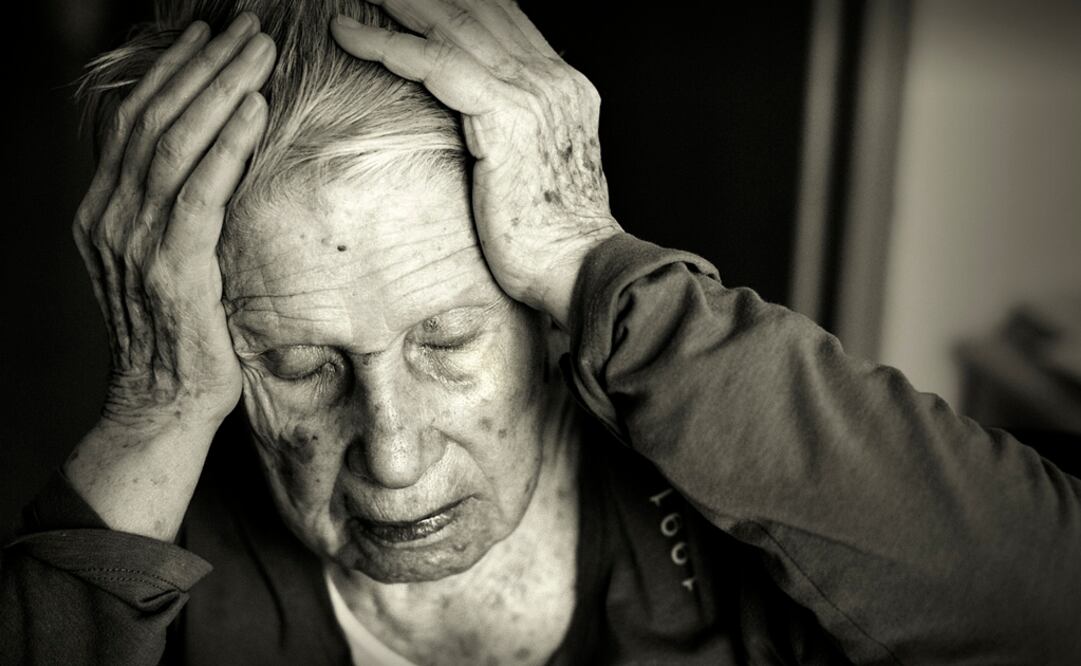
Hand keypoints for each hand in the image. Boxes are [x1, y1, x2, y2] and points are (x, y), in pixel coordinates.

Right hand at [73, 14, 272, 432]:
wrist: (164, 400)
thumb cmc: (181, 330)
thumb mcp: (166, 258)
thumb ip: (174, 208)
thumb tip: (215, 158)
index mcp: (103, 210)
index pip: (132, 121)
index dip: (169, 72)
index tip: (203, 35)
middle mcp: (109, 217)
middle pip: (153, 120)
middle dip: (201, 66)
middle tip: (243, 28)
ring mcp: (134, 242)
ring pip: (174, 144)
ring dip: (220, 90)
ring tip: (257, 52)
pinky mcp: (172, 268)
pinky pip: (199, 192)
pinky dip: (226, 146)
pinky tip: (254, 110)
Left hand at [331, 0, 621, 327]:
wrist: (581, 268)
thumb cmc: (553, 240)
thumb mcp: (539, 171)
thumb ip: (516, 135)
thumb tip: (477, 131)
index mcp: (565, 88)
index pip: (505, 22)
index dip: (457, 3)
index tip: (411, 1)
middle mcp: (553, 80)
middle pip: (479, 9)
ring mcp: (534, 94)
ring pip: (454, 25)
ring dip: (400, 4)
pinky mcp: (507, 118)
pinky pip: (437, 64)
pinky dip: (389, 44)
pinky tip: (349, 34)